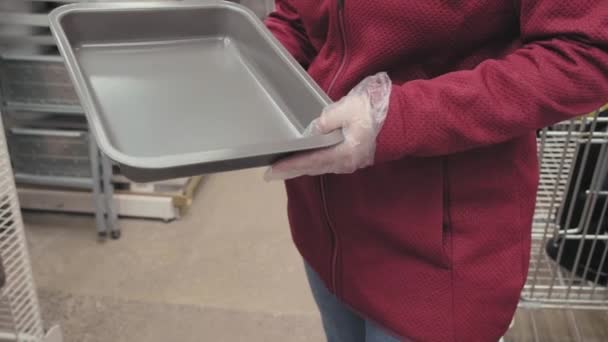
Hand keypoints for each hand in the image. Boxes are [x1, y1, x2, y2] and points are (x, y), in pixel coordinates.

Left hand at [265, 72, 391, 180]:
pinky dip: (314, 163)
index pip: (309, 162)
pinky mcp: (354, 157)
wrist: (403, 120)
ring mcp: (350, 162)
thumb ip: (329, 118)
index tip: (272, 171)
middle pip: (312, 168)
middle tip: (272, 173)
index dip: (289, 166)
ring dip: (302, 167)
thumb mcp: (349, 109)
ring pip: (320, 167)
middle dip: (291, 170)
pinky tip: (308, 160)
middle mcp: (345, 162)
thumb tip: (314, 128)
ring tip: (285, 167)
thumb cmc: (376, 113)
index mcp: (342, 153)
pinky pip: (328, 163)